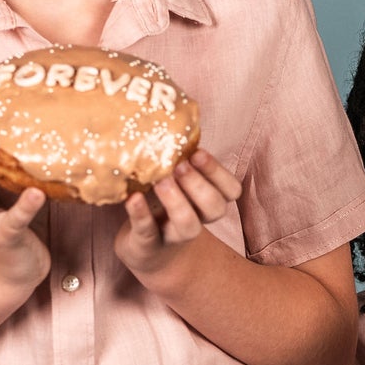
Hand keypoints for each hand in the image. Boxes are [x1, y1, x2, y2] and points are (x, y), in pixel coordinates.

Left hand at [114, 149, 242, 292]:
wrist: (148, 251)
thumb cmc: (163, 205)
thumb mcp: (177, 182)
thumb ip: (180, 159)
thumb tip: (172, 114)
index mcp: (208, 201)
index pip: (231, 190)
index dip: (218, 173)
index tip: (197, 153)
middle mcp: (198, 220)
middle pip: (215, 207)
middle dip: (199, 184)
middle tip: (179, 165)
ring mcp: (173, 235)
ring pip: (189, 226)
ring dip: (177, 201)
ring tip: (161, 180)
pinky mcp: (148, 245)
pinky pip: (148, 232)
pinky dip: (140, 214)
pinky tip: (133, 198)